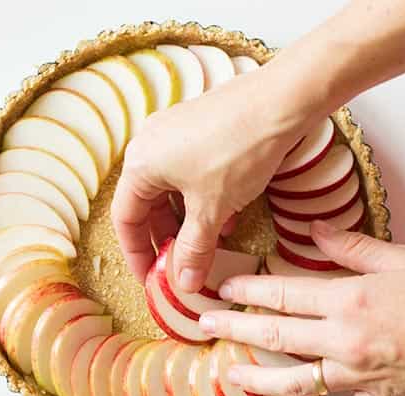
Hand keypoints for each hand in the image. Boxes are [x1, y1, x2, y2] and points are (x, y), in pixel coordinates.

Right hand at [111, 67, 308, 290]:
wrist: (279, 103)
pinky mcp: (201, 129)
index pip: (126, 219)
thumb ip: (195, 248)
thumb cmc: (238, 152)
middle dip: (168, 238)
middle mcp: (150, 145)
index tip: (150, 280)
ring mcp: (176, 133)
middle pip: (149, 204)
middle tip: (184, 267)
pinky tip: (229, 217)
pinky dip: (205, 199)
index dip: (137, 254)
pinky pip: (192, 173)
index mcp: (140, 165)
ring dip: (190, 222)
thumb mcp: (213, 209)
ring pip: (174, 190)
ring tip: (210, 246)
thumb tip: (184, 283)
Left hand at [198, 222, 404, 395]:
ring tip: (231, 373)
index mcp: (349, 299)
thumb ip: (352, 246)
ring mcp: (358, 375)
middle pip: (275, 336)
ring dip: (256, 378)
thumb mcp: (402, 257)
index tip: (222, 286)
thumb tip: (313, 230)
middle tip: (204, 324)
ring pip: (293, 382)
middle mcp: (345, 340)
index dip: (246, 289)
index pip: (282, 293)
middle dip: (234, 329)